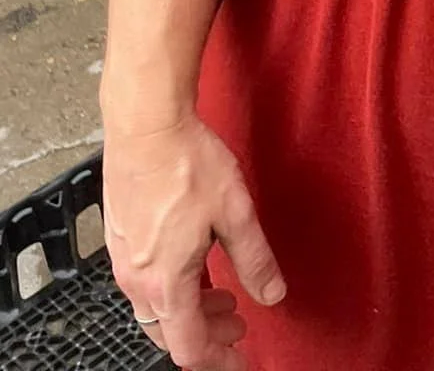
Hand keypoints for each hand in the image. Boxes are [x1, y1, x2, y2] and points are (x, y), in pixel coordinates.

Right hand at [104, 115, 284, 369]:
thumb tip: (272, 295)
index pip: (189, 347)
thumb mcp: (235, 213)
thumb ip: (254, 260)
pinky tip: (195, 263)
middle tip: (238, 323)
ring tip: (223, 293)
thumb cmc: (187, 164)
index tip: (240, 358)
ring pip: (155, 307)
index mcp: (166, 283)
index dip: (218, 359)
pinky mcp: (120, 238)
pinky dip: (172, 287)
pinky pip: (145, 281)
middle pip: (169, 332)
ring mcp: (124, 260)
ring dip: (189, 309)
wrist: (146, 126)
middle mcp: (138, 280)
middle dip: (206, 335)